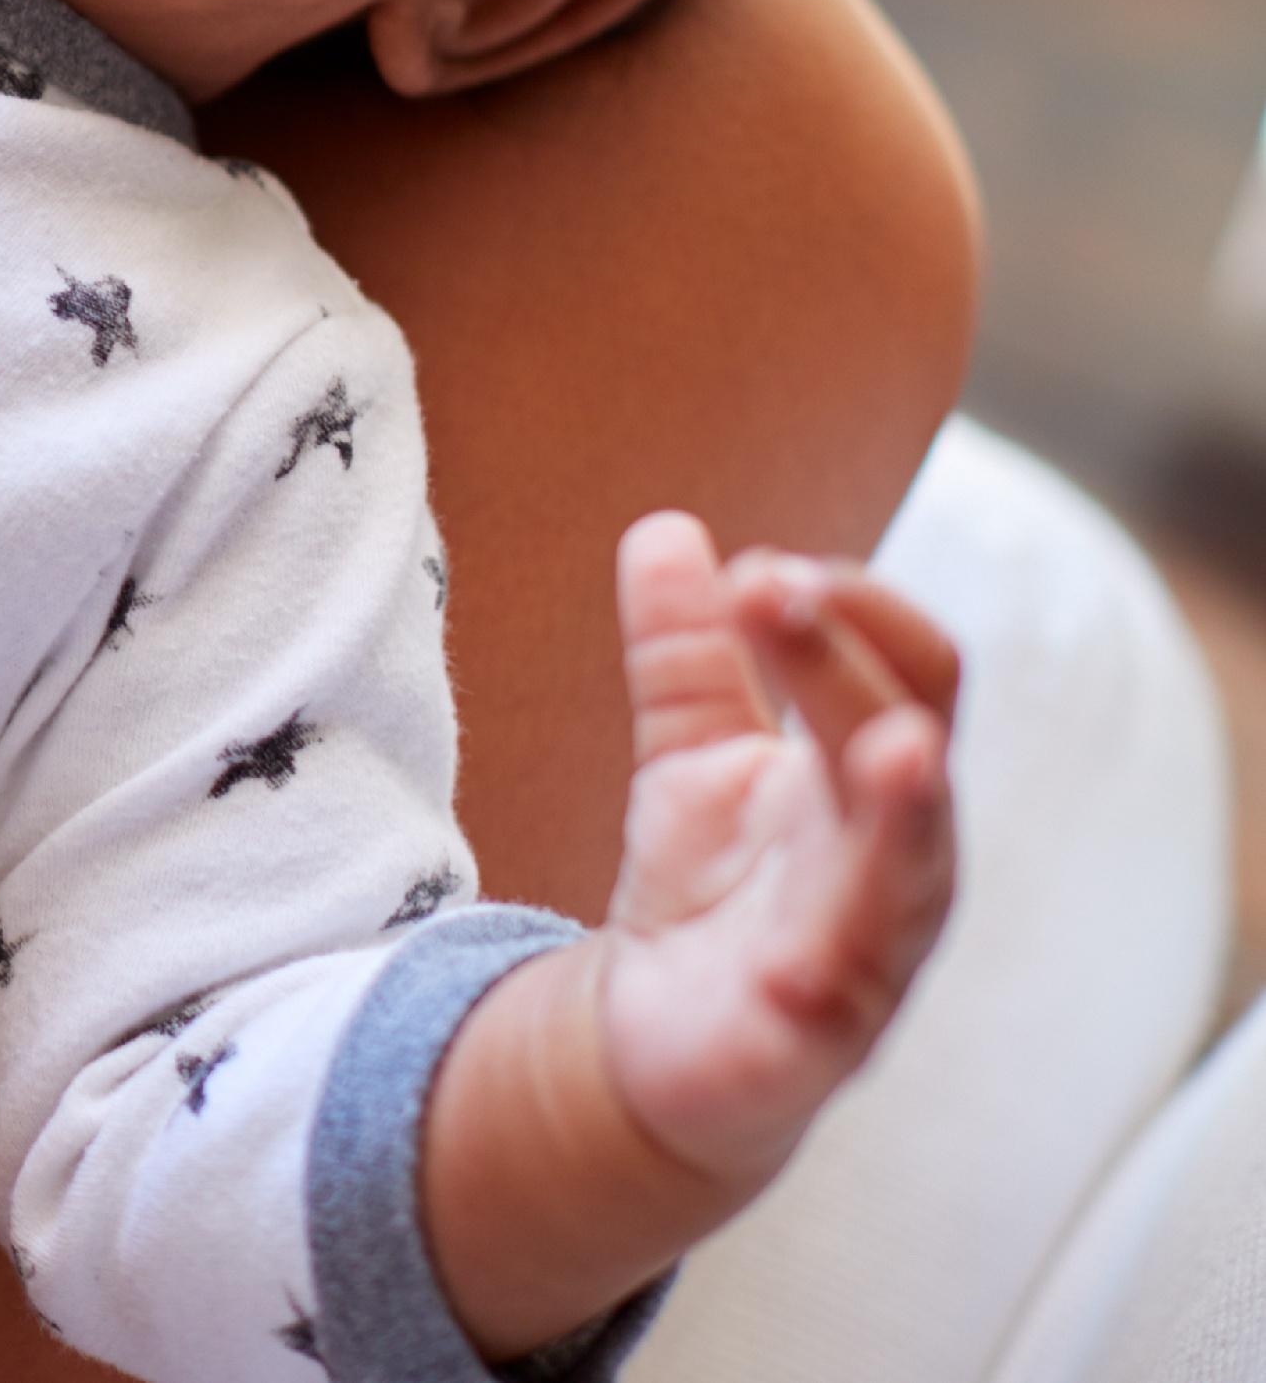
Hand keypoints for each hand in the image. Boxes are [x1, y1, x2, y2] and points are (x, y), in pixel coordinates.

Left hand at [596, 509, 959, 1182]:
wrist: (659, 1041)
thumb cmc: (709, 887)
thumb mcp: (689, 755)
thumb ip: (685, 653)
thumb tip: (666, 530)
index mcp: (872, 775)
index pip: (912, 669)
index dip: (853, 608)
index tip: (756, 567)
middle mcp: (896, 855)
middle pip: (907, 736)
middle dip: (848, 663)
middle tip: (772, 588)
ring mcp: (870, 948)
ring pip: (911, 871)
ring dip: (906, 808)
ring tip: (899, 747)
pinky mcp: (816, 1036)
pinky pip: (838, 997)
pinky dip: (828, 966)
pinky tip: (804, 954)